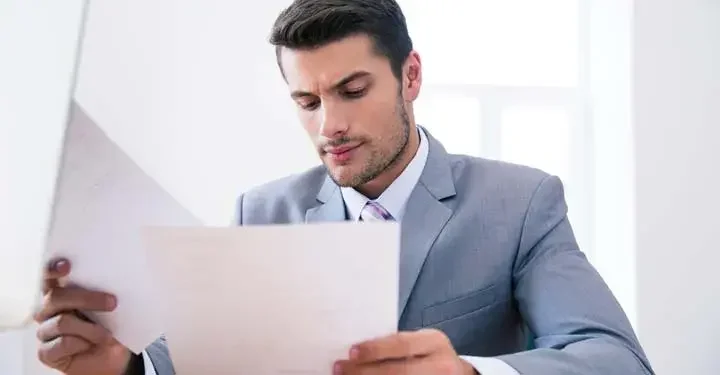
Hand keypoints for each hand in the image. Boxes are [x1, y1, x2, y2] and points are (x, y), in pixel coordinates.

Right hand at [34, 258, 132, 374]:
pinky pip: (63, 343)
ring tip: (107, 335)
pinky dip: (83, 344)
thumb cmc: (108, 326)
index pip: (48, 276)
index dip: (52, 269)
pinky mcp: (46, 353)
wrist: (111, 356)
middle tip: (112, 303)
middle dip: (87, 298)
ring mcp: (45, 331)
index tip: (67, 265)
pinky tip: (90, 345)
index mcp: (60, 293)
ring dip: (91, 328)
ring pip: (63, 322)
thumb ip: (104, 292)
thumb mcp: (110, 307)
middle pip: (55, 297)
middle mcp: (47, 310)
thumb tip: (117, 280)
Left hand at [334, 328, 477, 374]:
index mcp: (435, 342)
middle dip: (366, 371)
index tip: (351, 352)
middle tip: (340, 369)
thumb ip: (397, 344)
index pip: (401, 344)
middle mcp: (441, 364)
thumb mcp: (421, 343)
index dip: (375, 349)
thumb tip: (357, 349)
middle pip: (399, 370)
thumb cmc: (429, 355)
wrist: (457, 374)